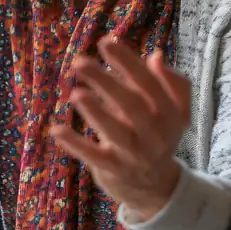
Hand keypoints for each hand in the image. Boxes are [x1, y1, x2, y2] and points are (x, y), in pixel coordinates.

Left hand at [51, 36, 190, 222]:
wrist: (156, 187)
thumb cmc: (156, 134)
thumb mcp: (174, 111)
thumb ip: (169, 82)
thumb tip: (155, 56)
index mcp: (171, 113)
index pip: (150, 84)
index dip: (128, 62)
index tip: (106, 42)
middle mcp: (155, 134)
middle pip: (132, 105)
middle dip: (106, 82)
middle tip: (80, 62)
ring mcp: (134, 154)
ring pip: (115, 132)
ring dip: (95, 112)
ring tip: (75, 93)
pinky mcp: (114, 170)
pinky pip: (93, 157)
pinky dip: (75, 144)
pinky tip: (57, 129)